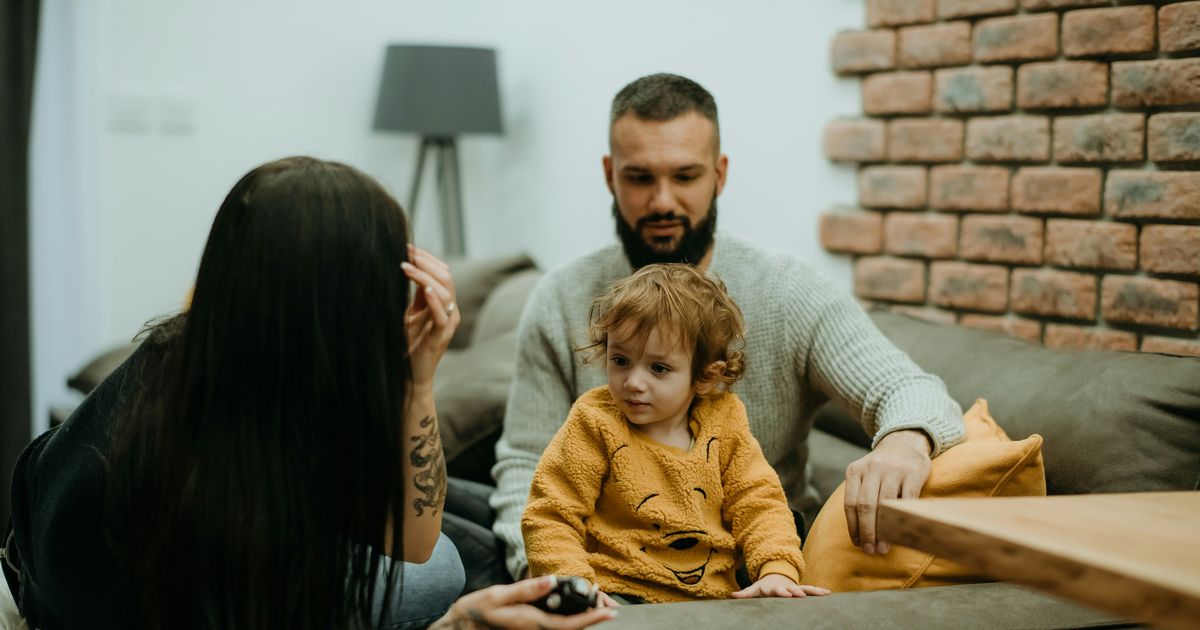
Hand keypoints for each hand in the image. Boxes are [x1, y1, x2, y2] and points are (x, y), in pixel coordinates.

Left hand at [402, 245, 459, 389]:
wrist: (411, 374)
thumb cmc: (410, 344)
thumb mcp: (412, 313)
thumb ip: (416, 294)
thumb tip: (407, 267)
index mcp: (445, 303)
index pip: (443, 272)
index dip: (427, 258)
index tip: (407, 246)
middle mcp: (451, 310)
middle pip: (446, 277)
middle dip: (425, 262)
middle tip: (406, 252)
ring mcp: (448, 324)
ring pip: (446, 291)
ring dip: (425, 276)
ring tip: (406, 267)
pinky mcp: (442, 337)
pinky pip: (443, 315)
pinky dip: (436, 300)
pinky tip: (426, 289)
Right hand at [431, 576, 616, 629]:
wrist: (460, 626)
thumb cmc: (475, 611)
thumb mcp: (499, 594)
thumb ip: (526, 589)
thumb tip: (550, 581)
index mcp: (530, 623)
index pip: (568, 625)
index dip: (591, 620)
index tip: (609, 613)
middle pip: (570, 628)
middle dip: (589, 617)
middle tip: (607, 603)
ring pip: (562, 626)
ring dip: (579, 616)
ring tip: (594, 600)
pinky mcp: (528, 628)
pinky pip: (552, 624)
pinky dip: (565, 615)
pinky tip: (568, 603)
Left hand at [730, 573, 830, 598]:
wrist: (775, 576)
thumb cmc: (764, 587)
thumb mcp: (754, 589)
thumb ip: (745, 594)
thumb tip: (732, 595)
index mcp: (775, 588)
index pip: (779, 590)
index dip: (783, 592)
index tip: (787, 594)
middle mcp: (787, 587)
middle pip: (793, 589)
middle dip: (798, 592)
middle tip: (802, 595)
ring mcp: (795, 587)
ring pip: (805, 588)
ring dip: (813, 591)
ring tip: (823, 593)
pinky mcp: (801, 589)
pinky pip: (811, 590)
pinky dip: (818, 591)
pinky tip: (828, 594)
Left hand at [844, 429, 931, 555]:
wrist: (904, 441)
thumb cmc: (881, 468)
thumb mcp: (864, 474)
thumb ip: (859, 496)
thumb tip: (858, 533)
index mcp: (855, 470)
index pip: (850, 503)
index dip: (853, 527)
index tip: (857, 543)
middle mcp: (872, 468)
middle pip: (865, 505)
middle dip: (866, 532)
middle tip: (869, 550)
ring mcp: (893, 470)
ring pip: (884, 504)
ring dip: (883, 530)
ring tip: (883, 547)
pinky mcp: (913, 473)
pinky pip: (906, 500)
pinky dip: (902, 518)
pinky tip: (900, 531)